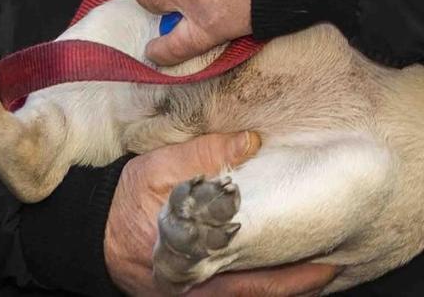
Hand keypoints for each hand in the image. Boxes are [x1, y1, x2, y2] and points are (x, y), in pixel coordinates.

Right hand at [104, 131, 337, 295]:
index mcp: (188, 262)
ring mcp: (192, 293)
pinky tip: (284, 268)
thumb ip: (205, 155)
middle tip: (335, 267)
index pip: (249, 276)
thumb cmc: (124, 200)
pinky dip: (261, 282)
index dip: (290, 273)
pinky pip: (234, 293)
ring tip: (320, 268)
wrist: (88, 230)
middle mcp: (193, 288)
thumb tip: (253, 141)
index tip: (326, 258)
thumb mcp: (157, 168)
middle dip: (297, 284)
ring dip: (283, 285)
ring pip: (248, 296)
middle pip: (255, 294)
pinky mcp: (191, 291)